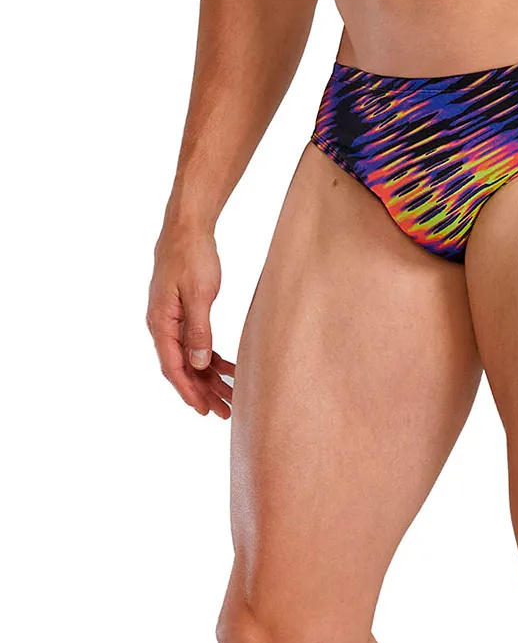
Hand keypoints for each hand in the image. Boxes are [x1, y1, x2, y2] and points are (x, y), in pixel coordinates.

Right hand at [147, 224, 234, 417]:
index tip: (204, 410)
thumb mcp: (200, 294)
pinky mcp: (184, 313)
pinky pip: (197, 343)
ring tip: (231, 398)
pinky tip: (230, 369)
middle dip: (204, 392)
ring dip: (210, 379)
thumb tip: (199, 364)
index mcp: (161, 323)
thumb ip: (199, 329)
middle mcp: (162, 325)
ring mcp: (172, 320)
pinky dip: (212, 358)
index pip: (173, 367)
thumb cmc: (193, 257)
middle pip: (182, 368)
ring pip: (191, 358)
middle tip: (224, 413)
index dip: (189, 391)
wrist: (187, 229)